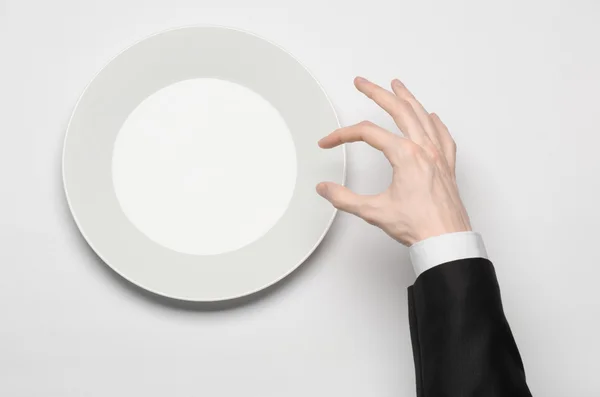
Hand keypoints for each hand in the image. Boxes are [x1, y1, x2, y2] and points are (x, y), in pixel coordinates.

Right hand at [316, 77, 471, 245]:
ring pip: (422, 116)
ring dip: (407, 98)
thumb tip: (325, 188)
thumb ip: (344, 198)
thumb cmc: (418, 226)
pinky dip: (435, 122)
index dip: (342, 135)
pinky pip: (443, 135)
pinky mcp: (447, 165)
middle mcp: (423, 149)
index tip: (328, 142)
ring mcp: (438, 155)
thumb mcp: (373, 211)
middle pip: (398, 110)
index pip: (367, 133)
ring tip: (397, 86)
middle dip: (377, 93)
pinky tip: (432, 117)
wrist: (446, 239)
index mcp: (405, 155)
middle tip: (362, 82)